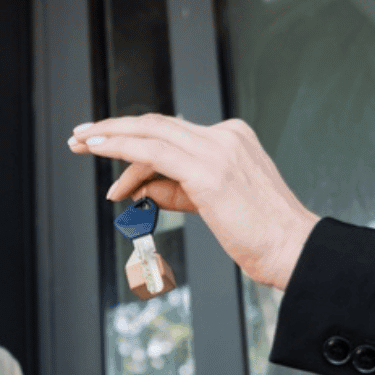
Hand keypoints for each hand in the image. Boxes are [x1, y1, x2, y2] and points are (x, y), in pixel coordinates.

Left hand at [68, 115, 318, 288]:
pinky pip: (154, 151)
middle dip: (113, 128)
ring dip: (110, 137)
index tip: (105, 146)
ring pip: (150, 132)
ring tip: (82, 145)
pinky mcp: (207, 170)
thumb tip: (144, 187)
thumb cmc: (262, 236)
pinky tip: (99, 149)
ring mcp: (218, 149)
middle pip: (156, 124)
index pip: (172, 133)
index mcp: (232, 139)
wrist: (294, 250)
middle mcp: (225, 136)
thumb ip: (179, 190)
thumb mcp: (214, 206)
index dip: (134, 138)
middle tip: (80, 135)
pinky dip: (122, 148)